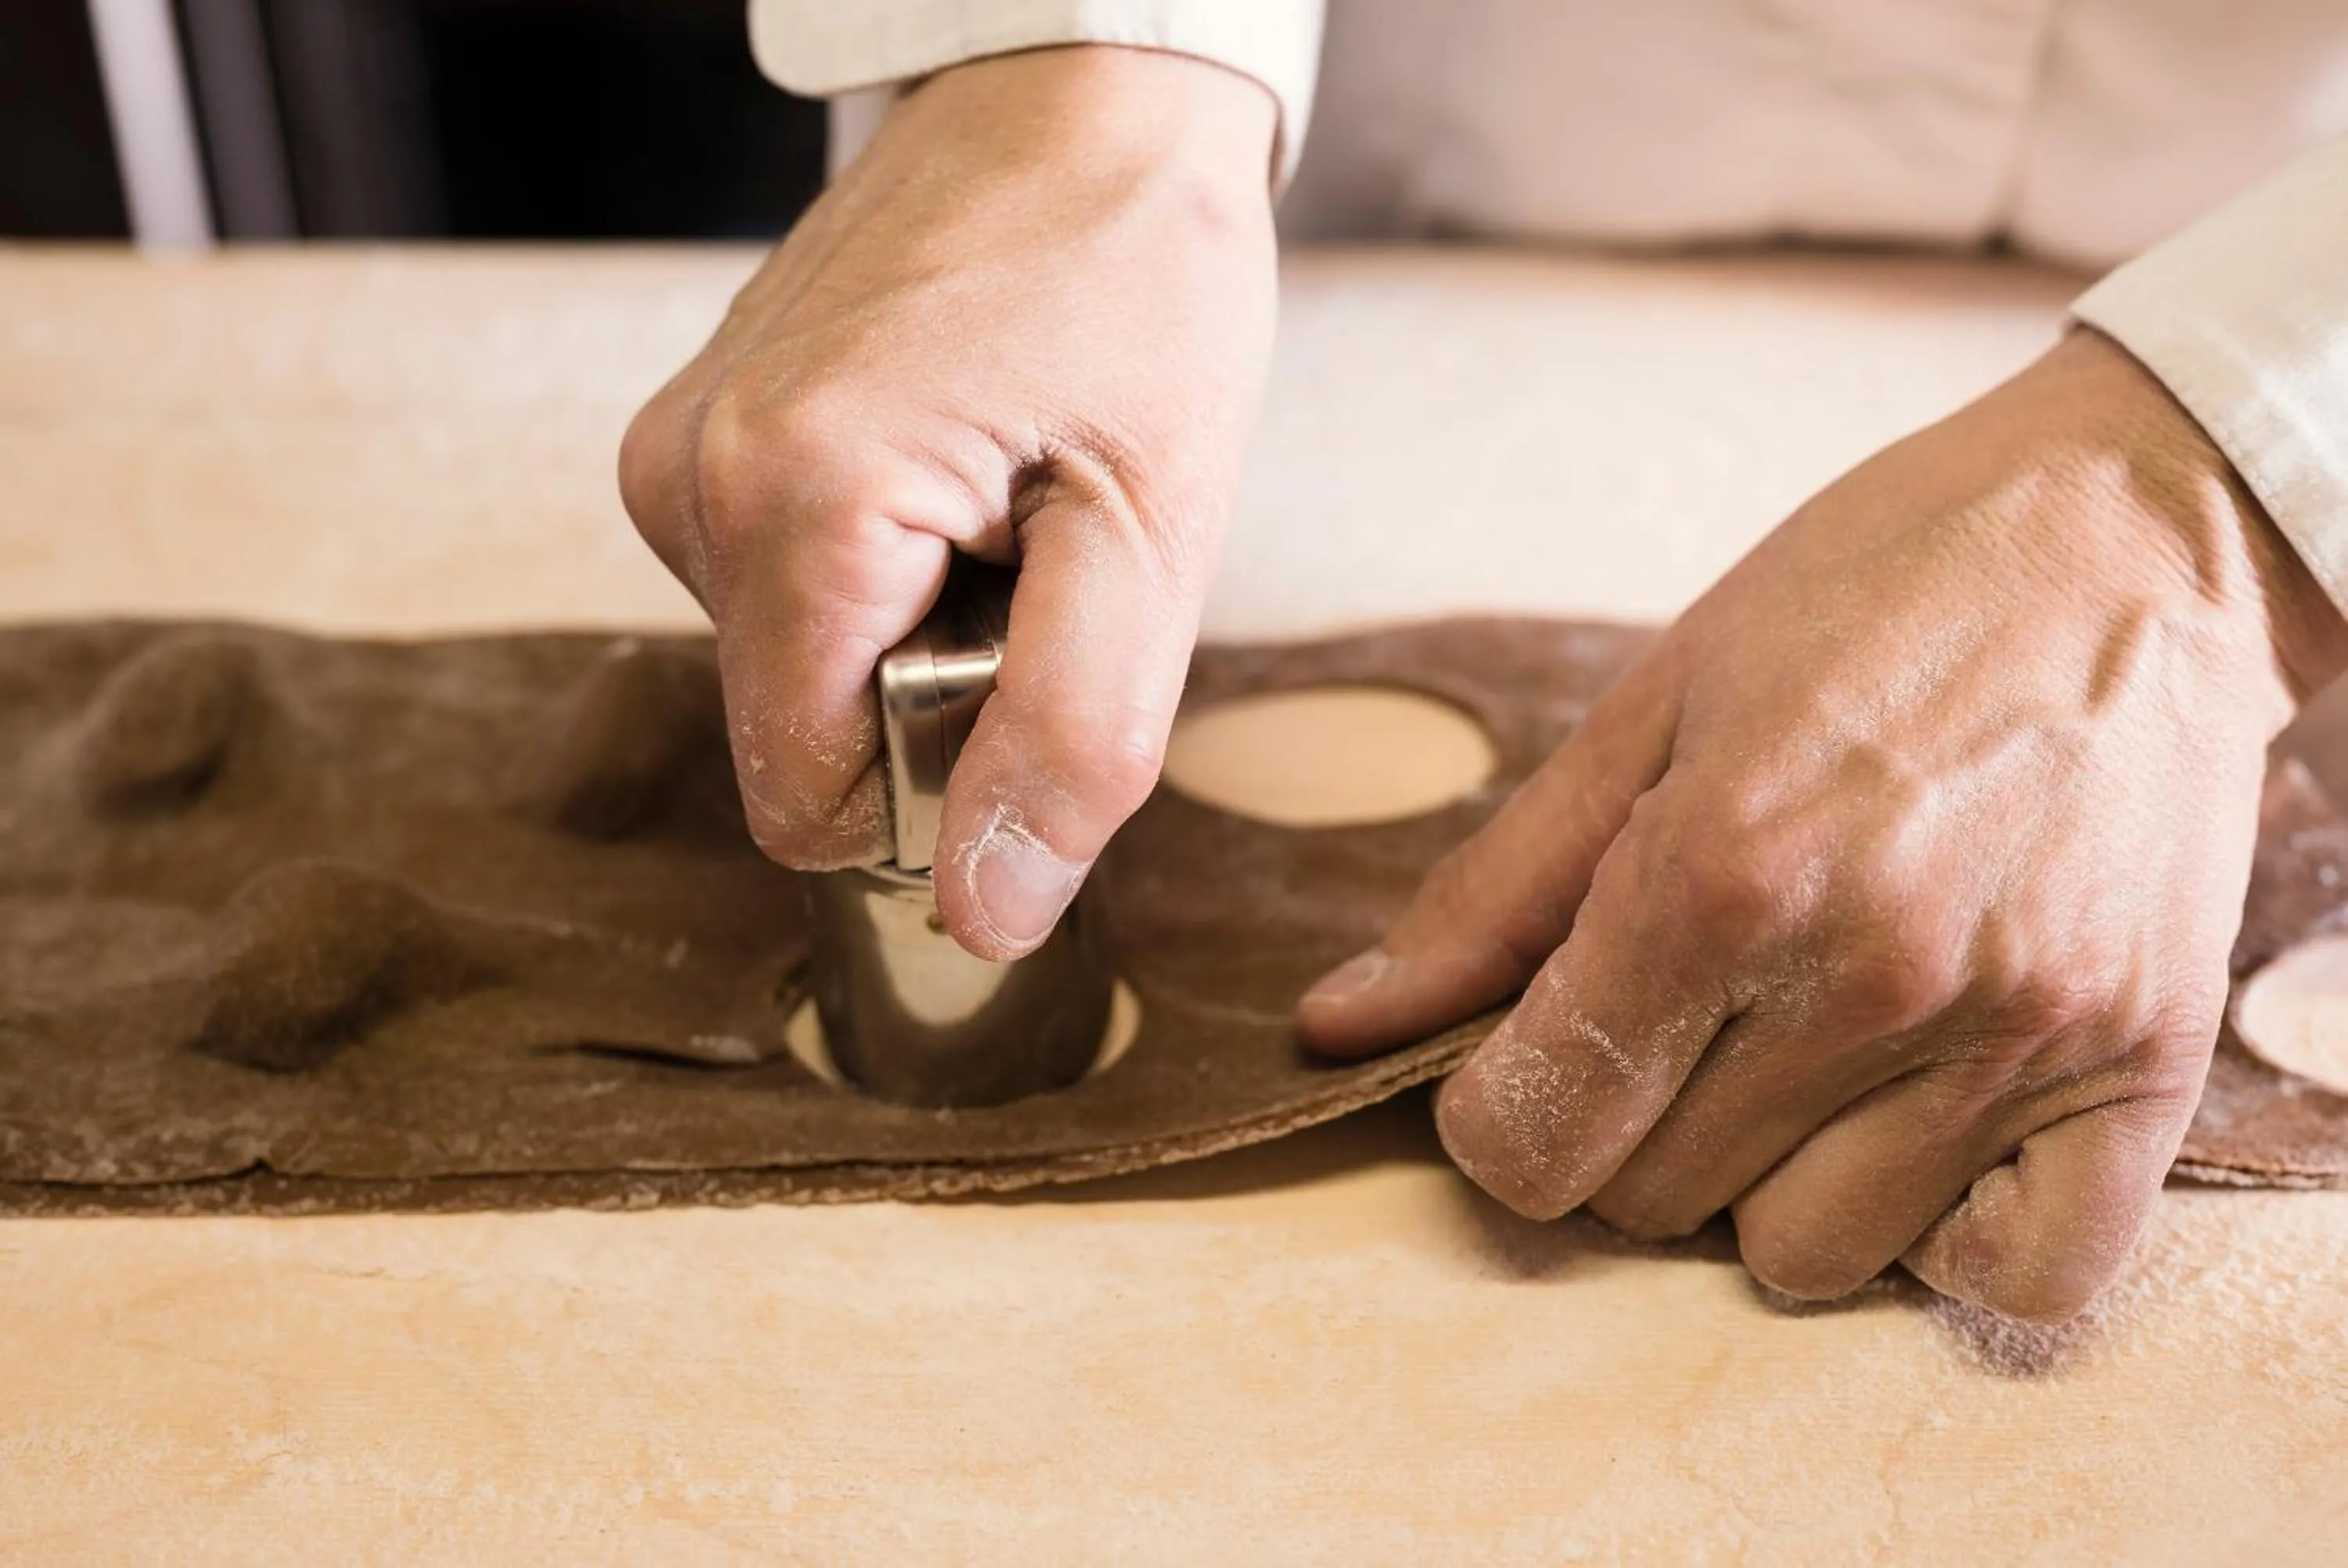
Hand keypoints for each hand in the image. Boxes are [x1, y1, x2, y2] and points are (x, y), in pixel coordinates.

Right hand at [620, 46, 1277, 956]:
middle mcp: (688, 485)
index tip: (1028, 669)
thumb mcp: (1153, 538)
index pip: (811, 806)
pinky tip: (948, 473)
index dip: (937, 790)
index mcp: (789, 511)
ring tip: (998, 503)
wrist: (1079, 110)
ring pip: (789, 670)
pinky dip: (874, 576)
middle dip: (925, 703)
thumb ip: (1070, 739)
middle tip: (1032, 564)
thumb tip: (982, 915)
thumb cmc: (1135, 288)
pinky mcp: (694, 435)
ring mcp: (677, 453)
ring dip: (905, 635)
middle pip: (795, 740)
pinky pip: (779, 593)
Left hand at [1300, 329, 2347, 1319]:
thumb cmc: (1875, 592)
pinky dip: (1953, 1234)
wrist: (2137, 530)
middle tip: (1693, 1006)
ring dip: (1774, 1183)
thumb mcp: (1652, 706)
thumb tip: (1336, 1029)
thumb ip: (1492, 893)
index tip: (1539, 1050)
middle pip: (1648, 1203)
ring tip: (1814, 1047)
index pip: (1525, 1139)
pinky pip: (2022, 1275)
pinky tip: (1925, 1125)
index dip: (1496, 1111)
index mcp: (1716, 876)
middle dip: (1632, 1122)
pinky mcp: (2144, 1067)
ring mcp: (2016, 1035)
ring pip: (1806, 1257)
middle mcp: (1866, 979)